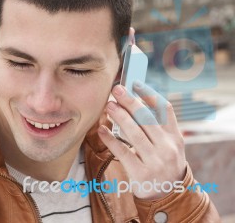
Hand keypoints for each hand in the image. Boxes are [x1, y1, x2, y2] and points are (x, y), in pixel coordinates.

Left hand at [98, 81, 186, 198]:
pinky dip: (110, 139)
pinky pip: (122, 152)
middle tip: (116, 89)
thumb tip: (137, 99)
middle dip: (130, 102)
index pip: (165, 110)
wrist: (167, 194)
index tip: (135, 83)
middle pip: (147, 119)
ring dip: (120, 117)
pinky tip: (101, 129)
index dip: (149, 94)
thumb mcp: (170, 144)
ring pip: (134, 133)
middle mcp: (167, 148)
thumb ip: (159, 125)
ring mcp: (155, 162)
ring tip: (109, 105)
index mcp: (175, 137)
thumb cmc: (163, 162)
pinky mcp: (140, 173)